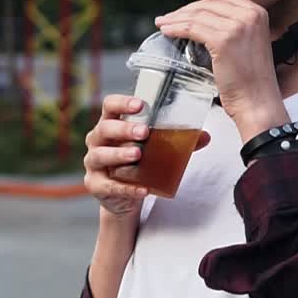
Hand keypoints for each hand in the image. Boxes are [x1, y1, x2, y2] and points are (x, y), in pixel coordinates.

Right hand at [84, 93, 211, 215]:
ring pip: (101, 155)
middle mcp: (97, 140)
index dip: (122, 103)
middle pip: (104, 129)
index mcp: (110, 123)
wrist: (125, 194)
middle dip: (124, 129)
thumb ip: (177, 140)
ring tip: (137, 154)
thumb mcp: (155, 148)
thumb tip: (205, 136)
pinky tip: (143, 189)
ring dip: (119, 154)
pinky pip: (109, 186)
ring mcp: (93, 163)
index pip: (109, 106)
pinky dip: (126, 188)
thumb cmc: (138, 161)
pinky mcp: (95, 185)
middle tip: (144, 132)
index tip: (141, 105)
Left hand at [155, 0, 289, 140]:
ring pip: (197, 15)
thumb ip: (236, 28)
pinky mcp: (223, 40)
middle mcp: (250, 15)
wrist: (258, 102)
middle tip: (168, 16)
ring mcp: (237, 26)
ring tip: (162, 23)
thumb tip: (206, 21)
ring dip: (175, 18)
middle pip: (209, 3)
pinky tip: (166, 31)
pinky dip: (176, 28)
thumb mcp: (250, 44)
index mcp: (258, 13)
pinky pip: (192, 28)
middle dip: (184, 8)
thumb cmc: (252, 81)